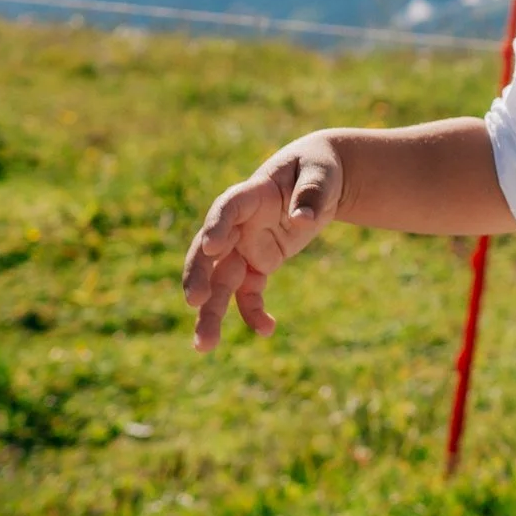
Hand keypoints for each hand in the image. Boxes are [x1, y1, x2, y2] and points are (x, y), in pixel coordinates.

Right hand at [181, 137, 343, 351]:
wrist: (318, 181)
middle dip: (199, 277)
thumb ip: (311, 193)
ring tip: (204, 346)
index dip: (217, 226)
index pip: (226, 208)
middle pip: (209, 253)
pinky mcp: (257, 265)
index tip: (211, 246)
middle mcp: (239, 225)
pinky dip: (254, 312)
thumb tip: (303, 220)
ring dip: (211, 314)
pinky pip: (249, 294)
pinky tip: (267, 330)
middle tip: (194, 301)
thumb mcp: (321, 174)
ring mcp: (244, 247)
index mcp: (251, 194)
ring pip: (220, 283)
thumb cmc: (318, 169)